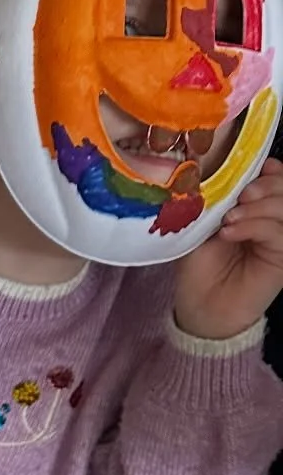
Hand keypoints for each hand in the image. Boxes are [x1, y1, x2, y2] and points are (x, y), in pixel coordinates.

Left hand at [173, 160, 282, 341]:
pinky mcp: (282, 258)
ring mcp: (279, 239)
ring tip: (229, 219)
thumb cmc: (200, 266)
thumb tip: (214, 168)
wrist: (202, 306)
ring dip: (256, 207)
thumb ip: (217, 200)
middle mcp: (273, 220)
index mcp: (258, 207)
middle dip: (263, 185)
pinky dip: (254, 227)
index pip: (275, 177)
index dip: (267, 170)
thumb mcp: (204, 225)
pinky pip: (278, 233)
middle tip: (240, 197)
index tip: (249, 172)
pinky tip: (230, 233)